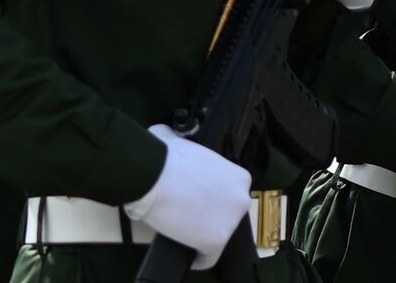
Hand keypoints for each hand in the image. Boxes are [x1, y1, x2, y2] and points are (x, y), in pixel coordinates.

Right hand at [125, 125, 252, 269]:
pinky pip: (209, 257)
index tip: (198, 203)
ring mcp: (231, 221)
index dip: (213, 201)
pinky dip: (199, 259)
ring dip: (204, 235)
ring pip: (219, 235)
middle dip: (211, 216)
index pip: (230, 195)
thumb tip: (167, 138)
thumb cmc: (165, 155)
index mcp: (239, 176)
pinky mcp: (215, 241)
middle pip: (227, 214)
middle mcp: (241, 198)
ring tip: (186, 233)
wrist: (154, 174)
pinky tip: (191, 258)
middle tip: (189, 216)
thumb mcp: (180, 141)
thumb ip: (181, 143)